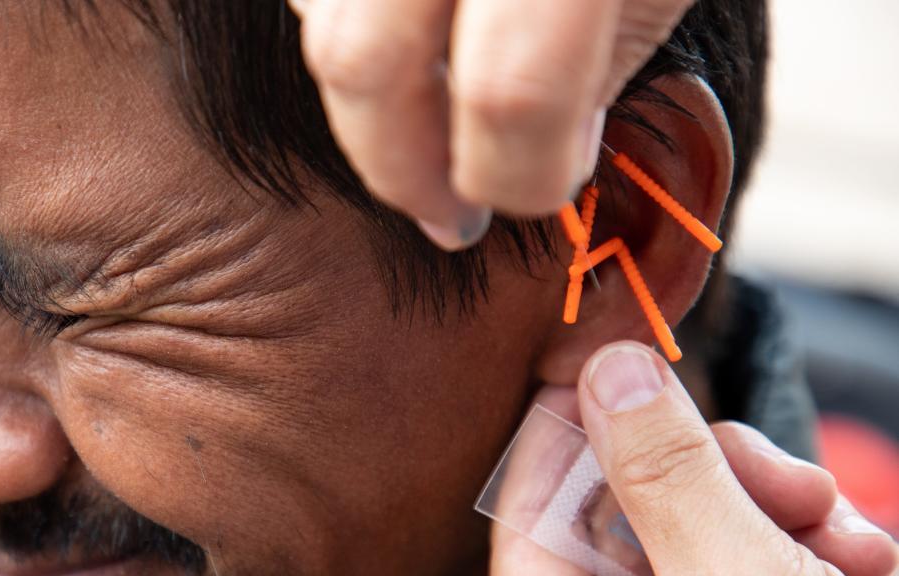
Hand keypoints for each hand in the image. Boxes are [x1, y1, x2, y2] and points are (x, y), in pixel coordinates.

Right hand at [290, 0, 694, 248]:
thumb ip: (598, 66)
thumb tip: (530, 163)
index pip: (511, 88)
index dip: (519, 174)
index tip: (529, 200)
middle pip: (365, 57)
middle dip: (402, 167)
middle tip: (446, 213)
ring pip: (320, 18)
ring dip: (368, 96)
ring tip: (426, 118)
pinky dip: (350, 24)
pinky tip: (409, 38)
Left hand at [490, 342, 898, 575]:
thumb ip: (666, 475)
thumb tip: (604, 375)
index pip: (528, 533)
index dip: (562, 446)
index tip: (597, 369)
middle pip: (622, 516)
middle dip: (708, 480)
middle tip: (777, 480)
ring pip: (697, 521)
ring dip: (776, 508)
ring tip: (839, 541)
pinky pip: (754, 554)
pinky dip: (812, 543)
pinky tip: (862, 570)